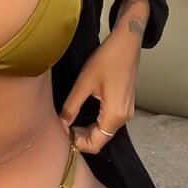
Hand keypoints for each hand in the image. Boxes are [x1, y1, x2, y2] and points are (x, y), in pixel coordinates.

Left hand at [60, 26, 142, 153]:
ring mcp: (127, 111)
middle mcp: (124, 117)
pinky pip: (110, 121)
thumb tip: (61, 124)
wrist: (126, 43)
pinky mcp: (126, 104)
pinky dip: (96, 122)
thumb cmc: (107, 60)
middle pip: (101, 139)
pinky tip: (83, 114)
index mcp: (114, 115)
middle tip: (63, 127)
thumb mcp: (84, 83)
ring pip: (105, 131)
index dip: (78, 143)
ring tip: (70, 120)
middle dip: (82, 137)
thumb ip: (71, 107)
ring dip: (88, 129)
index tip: (63, 133)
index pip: (96, 144)